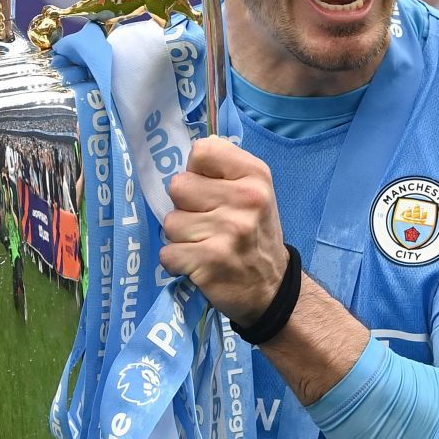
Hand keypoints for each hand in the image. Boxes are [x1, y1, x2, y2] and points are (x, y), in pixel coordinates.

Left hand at [159, 136, 288, 324]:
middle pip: (179, 186)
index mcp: (255, 175)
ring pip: (170, 222)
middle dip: (185, 208)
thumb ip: (224, 168)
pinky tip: (198, 264)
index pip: (202, 151)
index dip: (197, 172)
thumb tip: (190, 155)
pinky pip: (167, 253)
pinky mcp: (211, 261)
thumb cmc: (255, 233)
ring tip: (204, 245)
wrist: (271, 288)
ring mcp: (229, 231)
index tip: (210, 190)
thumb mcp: (254, 191)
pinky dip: (177, 262)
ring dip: (181, 238)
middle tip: (207, 223)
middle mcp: (246, 199)